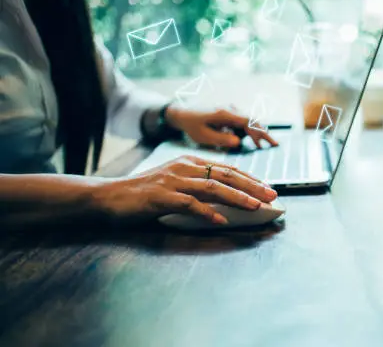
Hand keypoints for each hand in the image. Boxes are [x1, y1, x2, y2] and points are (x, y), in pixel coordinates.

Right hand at [91, 155, 277, 224]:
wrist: (109, 197)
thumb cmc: (144, 193)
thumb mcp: (174, 183)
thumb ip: (198, 187)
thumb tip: (227, 200)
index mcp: (189, 162)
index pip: (227, 168)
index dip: (250, 177)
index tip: (268, 187)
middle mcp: (184, 168)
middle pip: (226, 175)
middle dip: (252, 186)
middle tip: (272, 195)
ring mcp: (173, 181)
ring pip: (213, 187)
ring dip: (237, 197)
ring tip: (255, 206)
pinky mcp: (161, 197)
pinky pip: (189, 204)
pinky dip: (207, 212)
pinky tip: (221, 220)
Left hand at [165, 106, 278, 148]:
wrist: (181, 111)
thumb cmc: (190, 124)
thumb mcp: (203, 135)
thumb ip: (221, 139)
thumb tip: (238, 142)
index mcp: (225, 113)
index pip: (248, 122)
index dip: (259, 133)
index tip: (267, 143)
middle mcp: (230, 109)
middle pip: (252, 120)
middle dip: (263, 133)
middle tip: (274, 145)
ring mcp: (230, 110)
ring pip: (249, 121)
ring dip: (256, 132)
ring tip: (262, 146)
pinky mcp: (229, 113)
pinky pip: (242, 121)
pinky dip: (248, 130)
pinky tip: (248, 140)